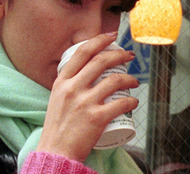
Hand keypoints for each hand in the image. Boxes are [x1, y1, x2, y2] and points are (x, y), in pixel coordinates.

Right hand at [37, 32, 138, 160]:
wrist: (55, 153)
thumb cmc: (58, 128)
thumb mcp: (57, 99)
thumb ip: (70, 85)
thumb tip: (86, 73)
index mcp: (62, 82)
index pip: (82, 52)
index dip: (99, 40)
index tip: (112, 37)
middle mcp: (72, 89)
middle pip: (101, 61)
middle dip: (120, 55)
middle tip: (129, 56)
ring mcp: (84, 103)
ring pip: (115, 80)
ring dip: (130, 78)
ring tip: (134, 82)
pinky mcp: (96, 118)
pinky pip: (121, 103)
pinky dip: (132, 101)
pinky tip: (134, 102)